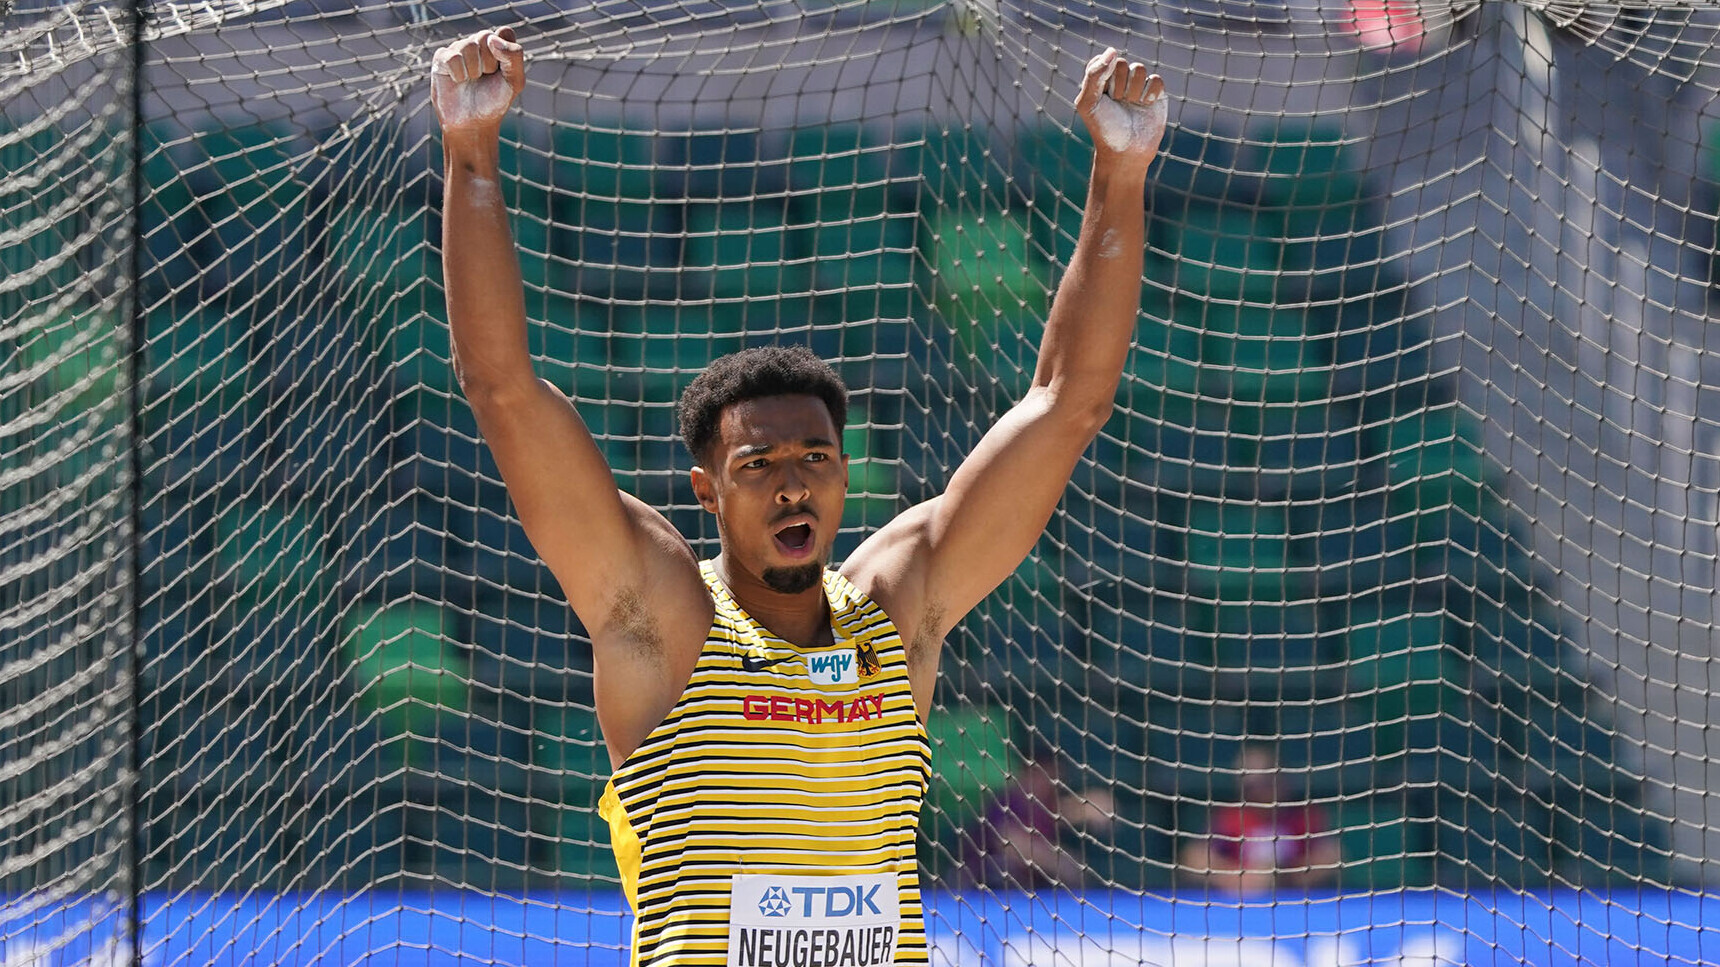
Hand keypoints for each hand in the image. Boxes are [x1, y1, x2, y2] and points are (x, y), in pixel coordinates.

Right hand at [430, 27, 524, 137]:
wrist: (473, 123)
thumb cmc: (495, 101)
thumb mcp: (515, 81)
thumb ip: (513, 56)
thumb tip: (491, 38)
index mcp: (498, 46)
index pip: (504, 33)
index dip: (504, 51)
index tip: (502, 69)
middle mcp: (478, 44)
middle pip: (485, 36)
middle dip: (489, 63)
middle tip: (486, 77)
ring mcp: (459, 49)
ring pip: (468, 46)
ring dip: (474, 70)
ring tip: (472, 81)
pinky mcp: (442, 58)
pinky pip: (452, 57)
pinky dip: (459, 74)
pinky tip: (459, 81)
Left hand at [1075, 48, 1167, 173]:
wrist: (1126, 152)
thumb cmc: (1104, 129)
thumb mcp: (1089, 102)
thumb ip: (1094, 74)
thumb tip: (1113, 50)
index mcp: (1100, 81)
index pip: (1104, 60)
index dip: (1104, 75)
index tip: (1102, 93)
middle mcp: (1119, 81)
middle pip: (1122, 63)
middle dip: (1118, 84)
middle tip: (1116, 103)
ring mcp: (1138, 86)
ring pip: (1139, 69)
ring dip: (1133, 90)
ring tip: (1130, 106)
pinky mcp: (1155, 94)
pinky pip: (1156, 80)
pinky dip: (1150, 93)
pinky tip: (1144, 106)